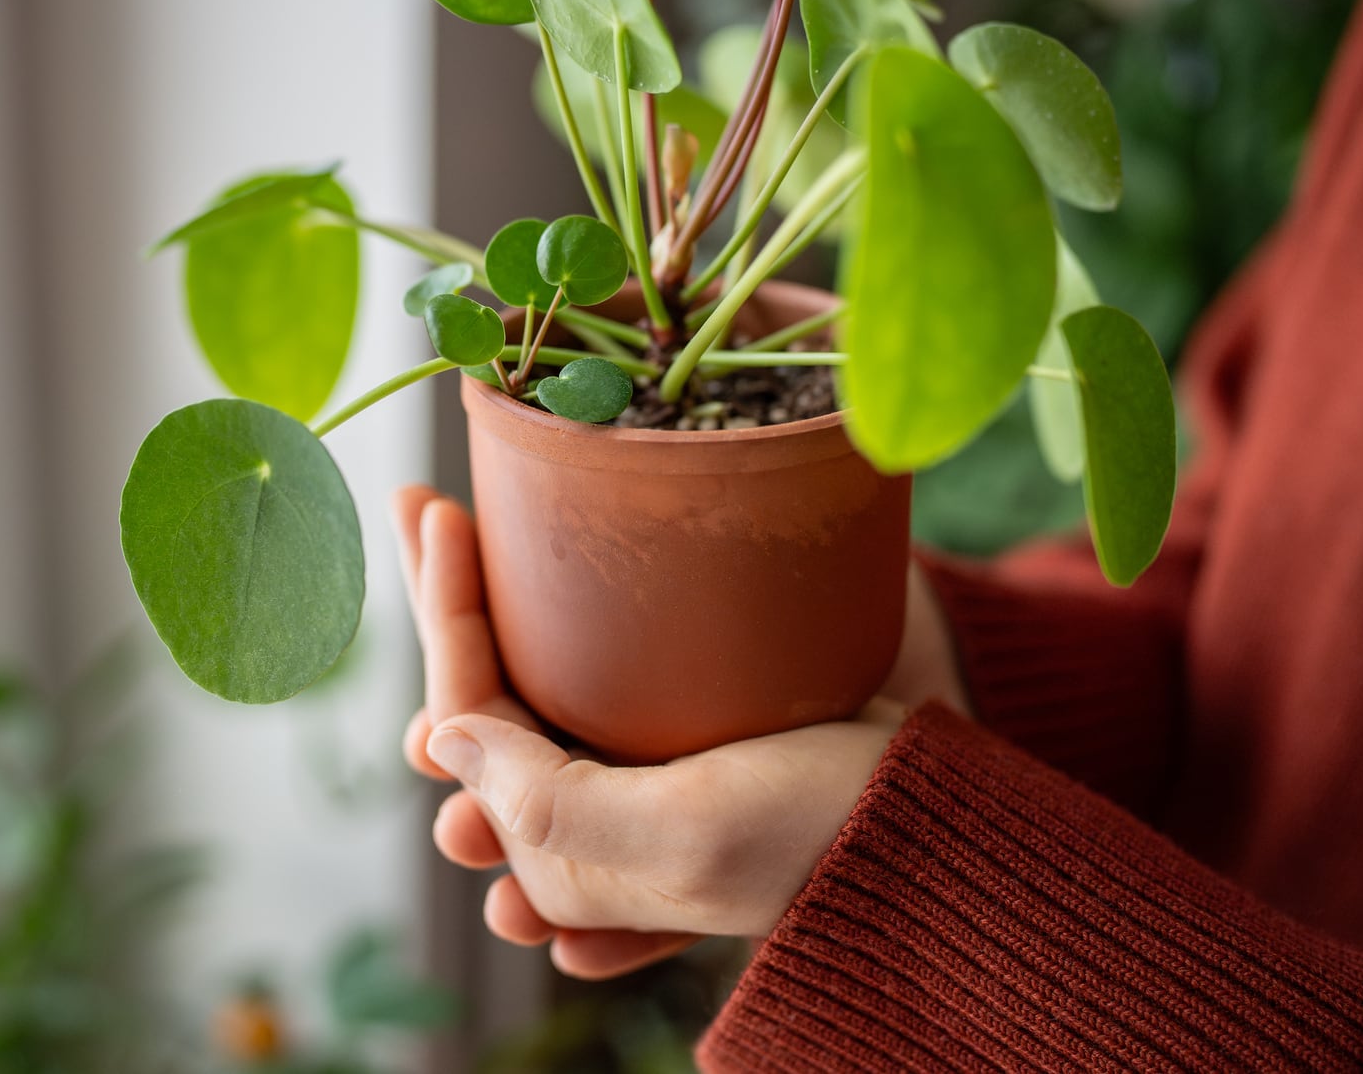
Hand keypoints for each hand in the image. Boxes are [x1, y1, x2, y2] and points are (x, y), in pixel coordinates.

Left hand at [392, 486, 969, 979]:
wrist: (942, 816)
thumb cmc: (821, 828)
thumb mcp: (684, 838)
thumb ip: (550, 806)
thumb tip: (436, 738)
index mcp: (566, 852)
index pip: (467, 722)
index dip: (445, 614)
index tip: (442, 510)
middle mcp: (587, 811)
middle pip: (485, 692)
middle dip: (446, 605)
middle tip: (420, 510)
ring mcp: (638, 767)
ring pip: (533, 675)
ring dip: (487, 611)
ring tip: (456, 537)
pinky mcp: (691, 725)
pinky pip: (599, 669)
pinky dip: (556, 619)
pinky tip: (526, 573)